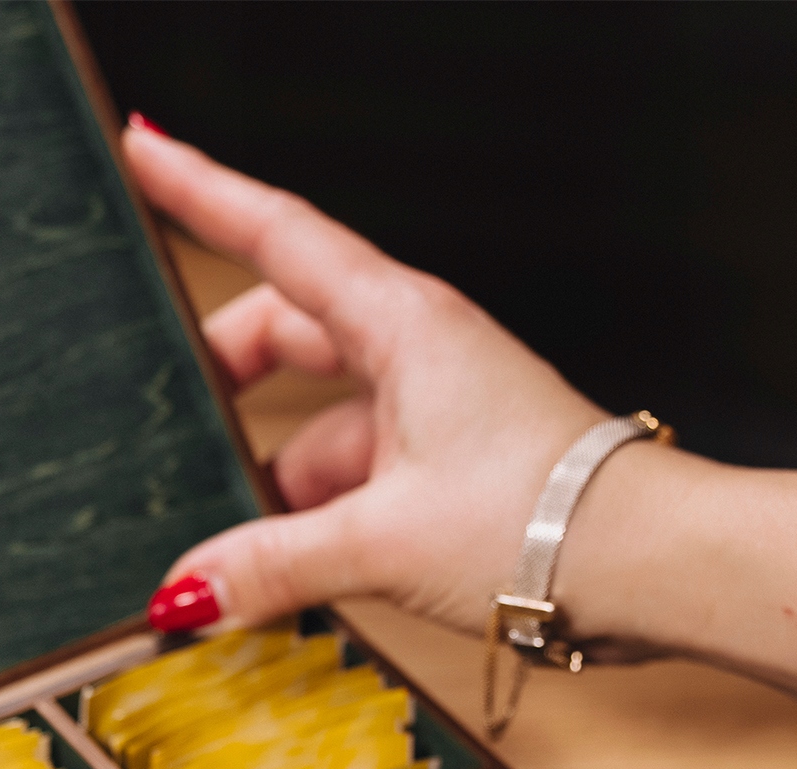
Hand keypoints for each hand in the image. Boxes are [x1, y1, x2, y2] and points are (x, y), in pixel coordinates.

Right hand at [123, 120, 621, 636]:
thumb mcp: (380, 541)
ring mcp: (427, 411)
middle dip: (215, 385)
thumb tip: (185, 592)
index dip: (203, 190)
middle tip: (154, 426)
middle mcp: (413, 353)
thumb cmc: (546, 521)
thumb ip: (270, 562)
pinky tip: (270, 574)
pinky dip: (301, 520)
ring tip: (215, 540)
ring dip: (261, 481)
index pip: (278, 235)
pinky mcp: (440, 470)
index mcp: (401, 325)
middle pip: (277, 336)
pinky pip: (343, 478)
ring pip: (307, 423)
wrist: (651, 568)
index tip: (145, 148)